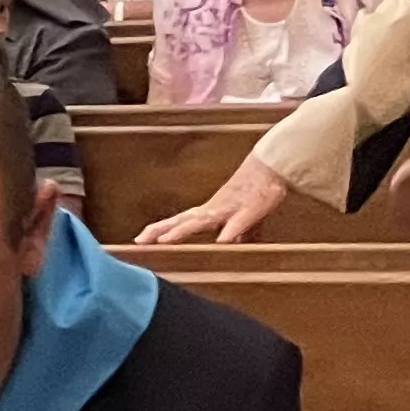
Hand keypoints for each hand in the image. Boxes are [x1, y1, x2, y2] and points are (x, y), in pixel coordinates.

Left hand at [134, 157, 290, 245]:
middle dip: (160, 231)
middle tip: (139, 241)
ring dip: (183, 231)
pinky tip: (222, 242)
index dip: (161, 230)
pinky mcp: (250, 209)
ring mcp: (230, 208)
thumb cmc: (255, 191)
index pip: (180, 222)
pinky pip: (239, 222)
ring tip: (164, 241)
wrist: (270, 168)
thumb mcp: (242, 217)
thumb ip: (235, 230)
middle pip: (182, 221)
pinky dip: (230, 231)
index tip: (141, 239)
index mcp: (210, 211)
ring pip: (202, 221)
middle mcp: (214, 209)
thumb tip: (228, 242)